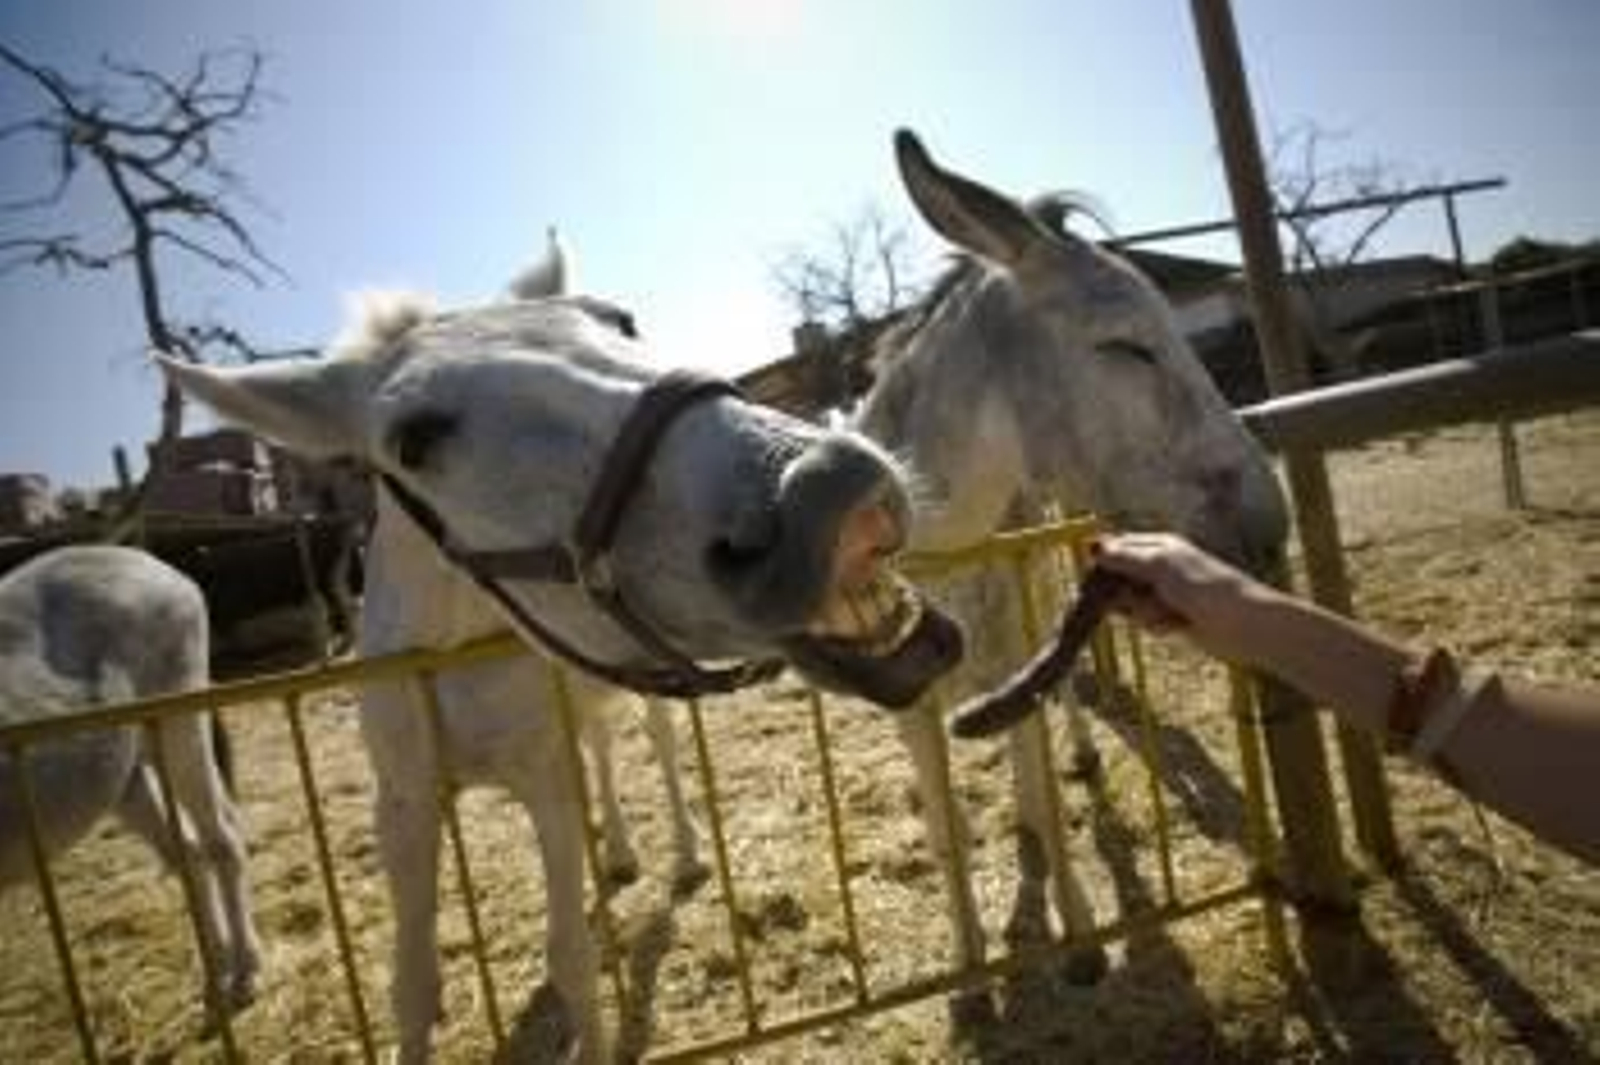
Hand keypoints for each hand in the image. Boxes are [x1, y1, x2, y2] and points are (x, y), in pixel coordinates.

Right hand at [1091, 532, 1275, 665]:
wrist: (1243, 624)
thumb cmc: (1205, 587)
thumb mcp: (1160, 566)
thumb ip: (1124, 557)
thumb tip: (1092, 547)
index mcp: (1159, 545)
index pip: (1117, 547)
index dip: (1103, 562)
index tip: (1093, 581)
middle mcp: (1159, 566)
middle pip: (1119, 578)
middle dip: (1124, 594)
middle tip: (1141, 599)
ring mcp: (1164, 592)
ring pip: (1130, 603)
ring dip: (1143, 612)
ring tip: (1168, 614)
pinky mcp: (1170, 617)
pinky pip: (1145, 620)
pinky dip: (1156, 625)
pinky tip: (1175, 626)